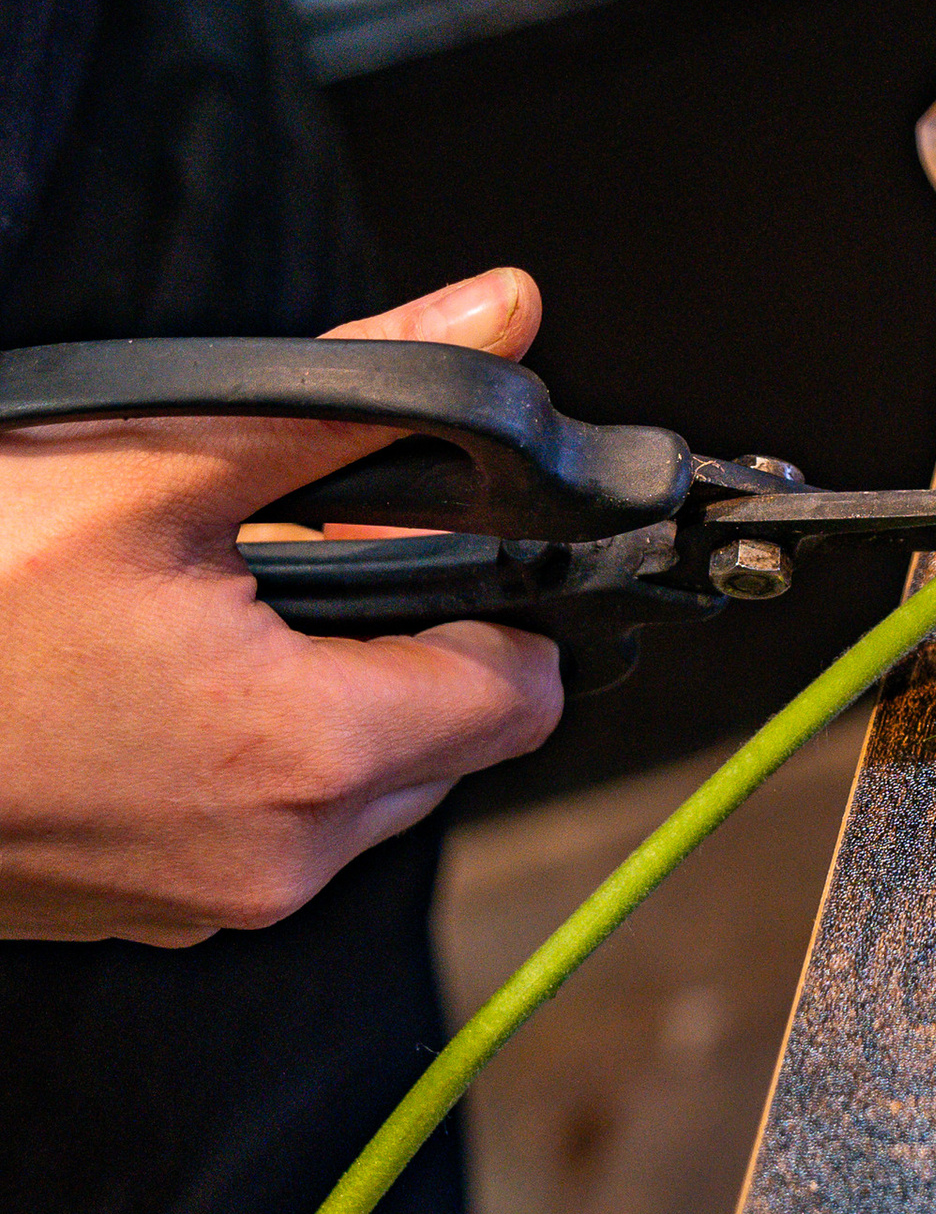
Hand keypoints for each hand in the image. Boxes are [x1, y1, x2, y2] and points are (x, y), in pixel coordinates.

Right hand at [0, 269, 561, 946]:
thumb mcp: (165, 460)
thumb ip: (364, 389)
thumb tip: (506, 309)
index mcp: (309, 759)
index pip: (524, 695)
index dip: (503, 595)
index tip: (432, 528)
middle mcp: (272, 863)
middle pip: (447, 740)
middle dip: (406, 634)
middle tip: (295, 544)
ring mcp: (197, 900)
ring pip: (352, 785)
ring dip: (321, 687)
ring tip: (210, 595)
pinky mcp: (133, 904)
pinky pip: (256, 823)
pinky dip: (242, 744)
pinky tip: (153, 663)